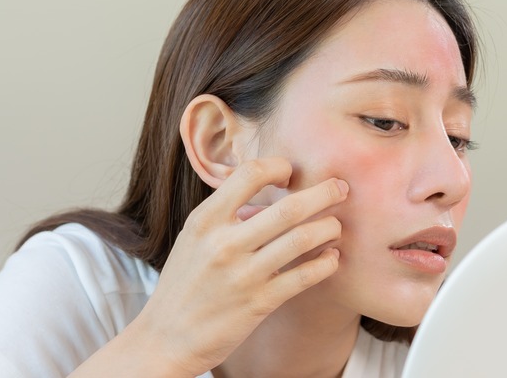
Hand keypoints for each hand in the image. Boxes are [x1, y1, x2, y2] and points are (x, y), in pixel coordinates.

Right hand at [133, 157, 347, 374]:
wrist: (166, 338)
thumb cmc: (184, 282)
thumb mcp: (193, 239)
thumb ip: (225, 214)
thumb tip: (267, 191)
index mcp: (205, 221)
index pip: (249, 174)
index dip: (278, 167)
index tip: (291, 173)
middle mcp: (224, 244)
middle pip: (287, 208)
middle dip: (323, 193)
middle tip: (340, 188)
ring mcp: (243, 275)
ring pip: (301, 239)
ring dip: (328, 227)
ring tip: (336, 225)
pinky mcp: (259, 304)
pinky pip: (304, 276)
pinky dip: (326, 263)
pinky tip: (332, 257)